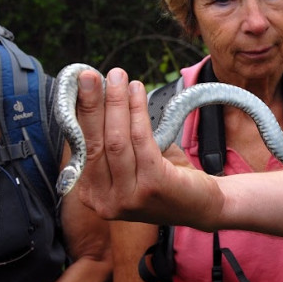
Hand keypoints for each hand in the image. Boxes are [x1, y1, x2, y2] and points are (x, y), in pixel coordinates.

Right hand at [75, 68, 221, 226]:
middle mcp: (105, 202)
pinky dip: (137, 112)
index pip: (81, 149)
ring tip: (118, 77)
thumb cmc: (163, 179)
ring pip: (116, 140)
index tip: (80, 86)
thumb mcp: (130, 164)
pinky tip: (138, 91)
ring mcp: (128, 197)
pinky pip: (141, 140)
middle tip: (89, 75)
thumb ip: (110, 141)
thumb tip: (98, 94)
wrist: (202, 206)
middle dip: (91, 104)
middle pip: (94, 143)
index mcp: (92, 195)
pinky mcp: (153, 186)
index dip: (80, 114)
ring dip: (116, 103)